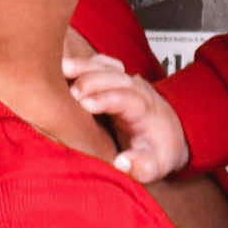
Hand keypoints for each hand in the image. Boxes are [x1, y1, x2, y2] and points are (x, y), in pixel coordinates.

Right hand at [62, 53, 188, 181]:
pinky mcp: (113, 77)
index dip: (107, 99)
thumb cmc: (156, 151)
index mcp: (145, 111)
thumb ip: (142, 166)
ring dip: (84, 66)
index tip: (86, 104)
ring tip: (62, 69)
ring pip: (105, 67)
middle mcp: (136, 90)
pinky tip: (65, 64)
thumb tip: (122, 163)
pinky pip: (99, 63)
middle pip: (115, 77)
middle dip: (92, 81)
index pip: (128, 100)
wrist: (165, 134)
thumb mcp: (155, 166)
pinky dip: (82, 61)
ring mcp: (124, 80)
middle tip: (70, 91)